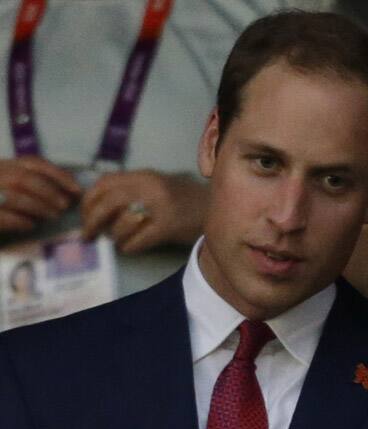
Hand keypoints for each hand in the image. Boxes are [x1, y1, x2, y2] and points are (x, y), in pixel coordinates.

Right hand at [0, 156, 80, 232]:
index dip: (58, 174)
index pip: (32, 162)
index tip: (76, 188)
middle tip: (64, 206)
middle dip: (49, 192)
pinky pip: (0, 215)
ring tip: (52, 216)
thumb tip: (67, 192)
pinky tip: (30, 225)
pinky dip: (18, 220)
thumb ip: (32, 184)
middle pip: (24, 178)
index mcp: (1, 165)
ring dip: (38, 207)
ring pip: (14, 195)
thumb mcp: (11, 183)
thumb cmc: (0, 201)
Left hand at [81, 170, 208, 253]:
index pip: (104, 183)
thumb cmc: (183, 199)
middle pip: (107, 203)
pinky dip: (129, 247)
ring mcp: (161, 208)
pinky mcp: (169, 227)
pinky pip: (139, 240)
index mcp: (144, 176)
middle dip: (91, 222)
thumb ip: (130, 189)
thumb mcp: (156, 184)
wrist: (217, 207)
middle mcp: (150, 188)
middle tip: (88, 235)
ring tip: (116, 241)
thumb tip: (96, 207)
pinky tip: (130, 248)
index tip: (85, 215)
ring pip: (122, 224)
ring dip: (114, 237)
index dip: (88, 201)